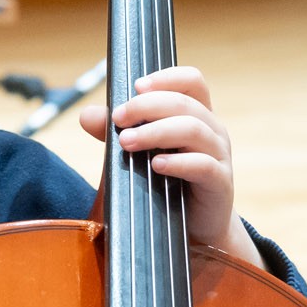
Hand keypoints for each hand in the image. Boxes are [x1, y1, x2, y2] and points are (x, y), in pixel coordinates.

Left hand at [78, 65, 262, 265]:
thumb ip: (117, 132)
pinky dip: (178, 162)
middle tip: (119, 118)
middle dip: (147, 107)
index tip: (136, 86)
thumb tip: (86, 114)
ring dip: (156, 131)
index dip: (166, 77)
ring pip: (193, 129)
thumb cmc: (167, 184)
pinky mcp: (219, 183)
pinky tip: (156, 165)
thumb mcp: (140, 153)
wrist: (194, 229)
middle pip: (185, 103)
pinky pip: (203, 165)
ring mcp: (219, 156)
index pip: (191, 81)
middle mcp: (212, 130)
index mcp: (196, 115)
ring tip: (128, 142)